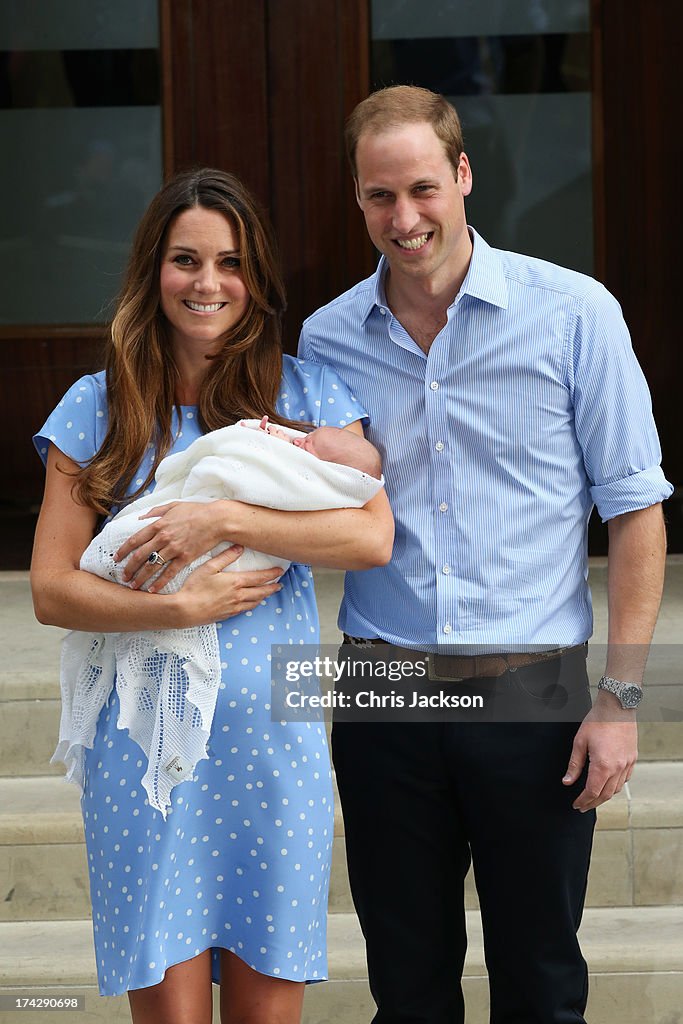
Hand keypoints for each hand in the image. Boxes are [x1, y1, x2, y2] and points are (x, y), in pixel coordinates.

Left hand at [115, 500, 224, 591]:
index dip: (123, 550)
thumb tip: (141, 516)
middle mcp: (163, 538)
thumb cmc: (197, 511)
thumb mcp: (174, 506)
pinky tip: (153, 590)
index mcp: (158, 525)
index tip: (116, 558)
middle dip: (129, 568)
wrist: (217, 520)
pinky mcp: (185, 558)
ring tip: (133, 586)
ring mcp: (174, 549)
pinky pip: (169, 573)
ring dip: (140, 578)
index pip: (134, 540)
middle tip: (123, 577)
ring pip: (151, 566)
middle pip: (139, 556)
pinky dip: (159, 582)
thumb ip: (156, 511)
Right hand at [174, 545, 283, 625]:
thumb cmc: (194, 587)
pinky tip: (252, 603)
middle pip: (261, 591)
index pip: (259, 577)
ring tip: (269, 593)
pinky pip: (245, 610)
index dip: (271, 574)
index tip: (280, 571)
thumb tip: (239, 547)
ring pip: (255, 602)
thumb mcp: (208, 567)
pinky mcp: (228, 615)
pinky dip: (252, 605)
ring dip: (264, 597)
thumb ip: (225, 557)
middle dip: (272, 587)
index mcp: (236, 582)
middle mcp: (238, 595)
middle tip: (279, 585)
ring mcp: (234, 607)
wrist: (185, 610)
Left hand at [562, 694, 637, 811]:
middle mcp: (618, 768)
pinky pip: (625, 779)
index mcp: (603, 765)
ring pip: (616, 788)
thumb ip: (574, 764)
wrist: (617, 707)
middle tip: (583, 806)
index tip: (576, 805)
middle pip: (605, 794)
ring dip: (604, 796)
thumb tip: (567, 781)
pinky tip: (609, 784)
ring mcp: (627, 764)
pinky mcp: (632, 758)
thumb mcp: (579, 742)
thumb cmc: (598, 721)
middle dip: (593, 803)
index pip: (592, 792)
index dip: (583, 801)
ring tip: (594, 797)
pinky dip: (616, 785)